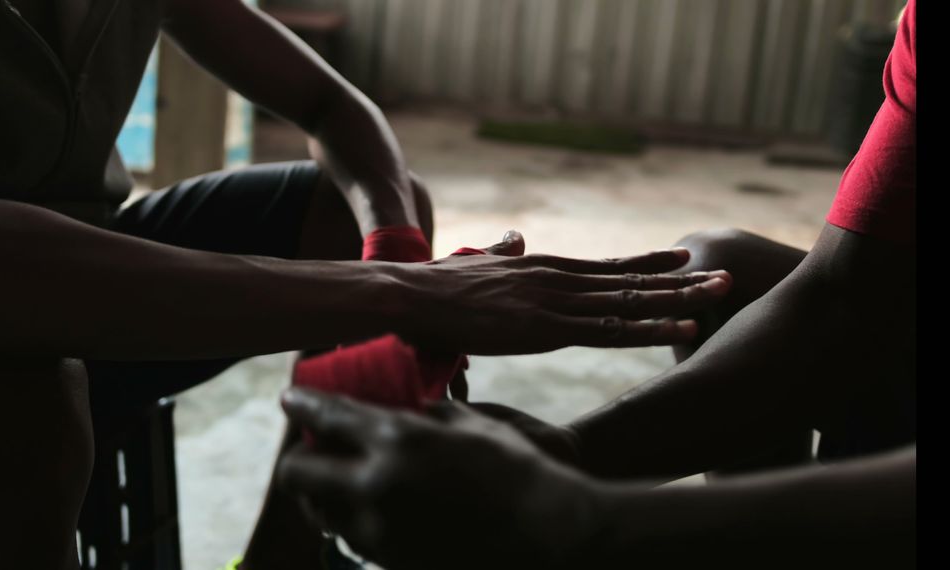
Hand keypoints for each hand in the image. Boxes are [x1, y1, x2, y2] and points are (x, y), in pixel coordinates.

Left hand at [276, 388, 607, 569]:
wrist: (549, 540)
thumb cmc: (519, 472)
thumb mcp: (471, 425)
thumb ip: (424, 416)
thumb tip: (398, 411)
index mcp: (398, 441)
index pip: (326, 415)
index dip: (301, 403)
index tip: (290, 399)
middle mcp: (375, 486)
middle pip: (298, 474)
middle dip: (300, 458)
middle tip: (318, 448)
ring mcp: (379, 531)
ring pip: (319, 512)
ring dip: (324, 493)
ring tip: (349, 480)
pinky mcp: (390, 562)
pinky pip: (350, 536)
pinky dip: (353, 518)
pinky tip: (381, 507)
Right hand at [393, 231, 732, 354]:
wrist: (408, 295)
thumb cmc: (434, 287)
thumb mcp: (476, 263)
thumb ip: (501, 251)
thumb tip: (513, 236)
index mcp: (542, 269)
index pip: (606, 267)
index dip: (647, 264)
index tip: (682, 258)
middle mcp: (558, 279)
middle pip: (630, 280)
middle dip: (680, 280)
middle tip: (726, 276)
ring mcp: (555, 302)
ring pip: (630, 302)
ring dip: (680, 298)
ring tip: (722, 293)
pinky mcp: (544, 329)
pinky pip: (609, 332)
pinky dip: (650, 329)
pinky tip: (683, 327)